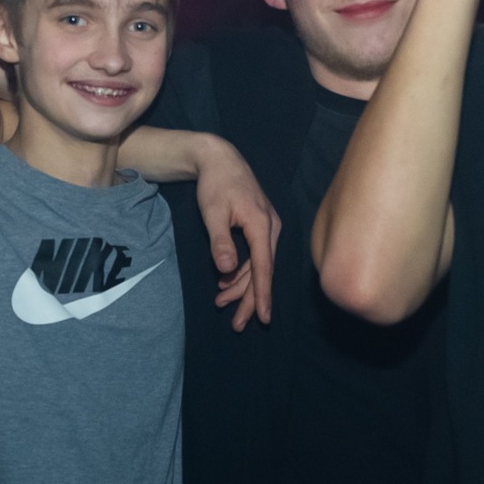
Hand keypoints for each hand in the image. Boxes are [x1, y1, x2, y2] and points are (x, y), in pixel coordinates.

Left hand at [193, 137, 279, 330]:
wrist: (221, 159)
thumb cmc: (216, 184)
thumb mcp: (213, 212)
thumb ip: (220, 241)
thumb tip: (226, 269)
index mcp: (261, 224)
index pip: (263, 266)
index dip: (263, 294)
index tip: (264, 317)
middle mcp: (271, 228)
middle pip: (263, 271)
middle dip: (250, 299)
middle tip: (238, 324)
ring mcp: (268, 228)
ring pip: (258, 266)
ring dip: (242, 286)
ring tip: (222, 303)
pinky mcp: (261, 228)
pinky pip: (255, 256)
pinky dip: (241, 271)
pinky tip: (226, 282)